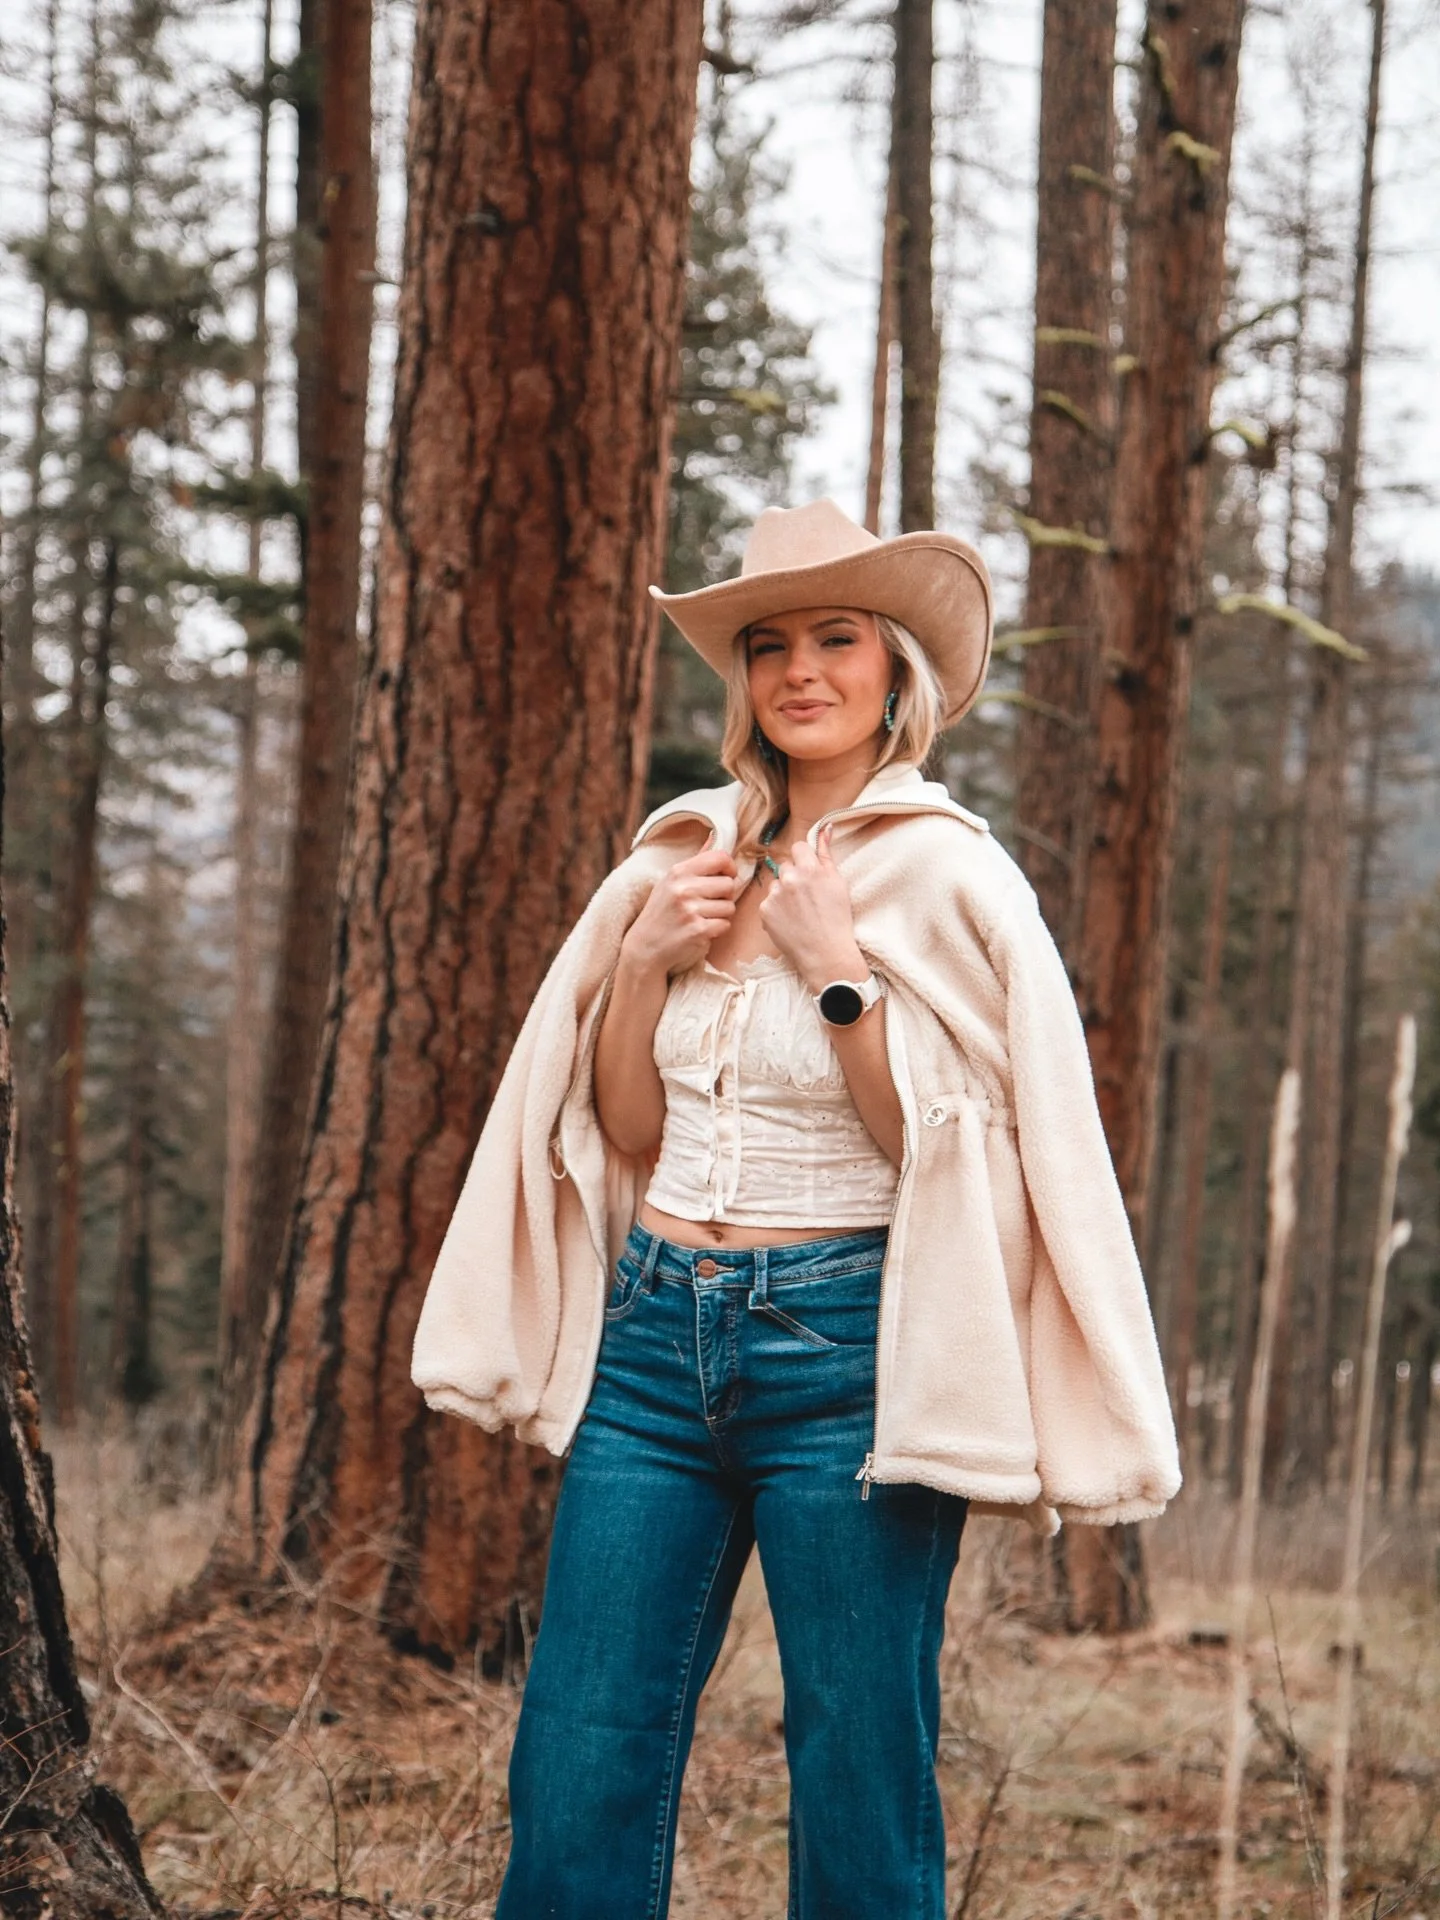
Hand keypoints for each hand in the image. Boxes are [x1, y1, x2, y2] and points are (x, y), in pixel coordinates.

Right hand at [621, 837, 738, 976]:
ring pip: (730, 907)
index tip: (725, 877)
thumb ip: (695, 862)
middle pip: (729, 884)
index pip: (720, 858)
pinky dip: (717, 930)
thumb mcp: (670, 882)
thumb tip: (715, 836)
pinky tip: (702, 930)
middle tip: (709, 903)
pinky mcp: (698, 930)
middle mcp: (684, 888)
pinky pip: (725, 925)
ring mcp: (691, 910)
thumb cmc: (661, 912)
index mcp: (678, 872)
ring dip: (721, 915)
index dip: (729, 867)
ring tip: (702, 917)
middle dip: (725, 896)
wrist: (645, 946)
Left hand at [758, 825, 865, 991]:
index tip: (810, 873)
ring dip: (784, 892)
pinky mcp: (764, 911)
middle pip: (785, 865)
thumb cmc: (837, 918)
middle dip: (794, 876)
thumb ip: (827, 853)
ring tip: (799, 912)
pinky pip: (768, 902)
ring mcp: (775, 895)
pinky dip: (776, 910)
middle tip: (806, 896)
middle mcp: (790, 878)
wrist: (826, 953)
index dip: (804, 860)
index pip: (798, 847)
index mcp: (809, 868)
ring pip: (776, 884)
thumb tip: (825, 828)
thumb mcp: (838, 882)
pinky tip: (790, 921)